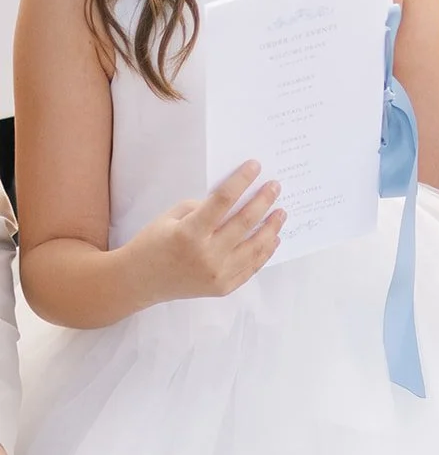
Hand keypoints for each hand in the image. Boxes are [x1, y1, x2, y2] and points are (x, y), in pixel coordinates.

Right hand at [126, 162, 285, 306]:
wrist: (142, 280)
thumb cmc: (154, 243)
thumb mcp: (170, 217)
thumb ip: (201, 208)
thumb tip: (234, 201)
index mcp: (189, 233)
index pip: (223, 201)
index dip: (241, 181)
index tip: (255, 167)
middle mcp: (207, 255)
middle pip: (244, 222)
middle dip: (263, 201)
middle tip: (275, 187)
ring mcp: (218, 274)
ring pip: (255, 247)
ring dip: (271, 228)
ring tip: (281, 212)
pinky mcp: (225, 287)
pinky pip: (252, 267)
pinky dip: (265, 251)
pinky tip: (273, 237)